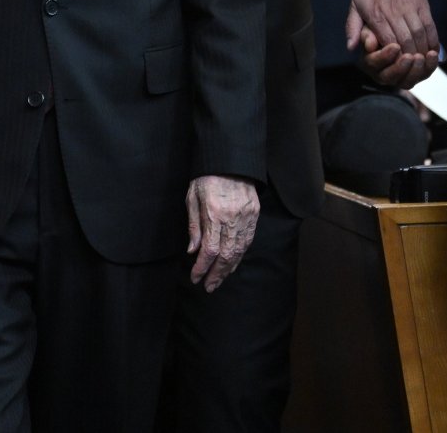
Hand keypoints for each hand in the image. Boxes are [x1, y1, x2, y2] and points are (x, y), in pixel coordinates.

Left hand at [185, 174, 259, 291]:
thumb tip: (192, 250)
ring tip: (220, 279)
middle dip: (217, 274)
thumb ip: (193, 225)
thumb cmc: (207, 177)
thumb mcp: (193, 197)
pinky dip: (240, 255)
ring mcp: (246, 217)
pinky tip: (234, 264)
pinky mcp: (254, 214)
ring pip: (239, 251)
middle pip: (226, 255)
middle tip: (209, 287)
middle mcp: (232, 218)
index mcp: (214, 213)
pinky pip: (248, 240)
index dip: (202, 267)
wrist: (230, 160)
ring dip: (229, 268)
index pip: (209, 249)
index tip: (195, 277)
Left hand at [346, 0, 437, 58]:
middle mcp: (394, 13)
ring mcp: (410, 8)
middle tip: (413, 68)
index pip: (388, 42)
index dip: (395, 58)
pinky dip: (433, 40)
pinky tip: (432, 50)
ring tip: (423, 62)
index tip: (398, 67)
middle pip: (406, 41)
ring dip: (423, 51)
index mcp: (376, 16)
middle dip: (411, 58)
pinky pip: (430, 25)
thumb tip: (351, 47)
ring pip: (420, 35)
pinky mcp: (422, 4)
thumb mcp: (355, 4)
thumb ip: (352, 27)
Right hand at [359, 28, 437, 88]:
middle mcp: (382, 74)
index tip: (395, 46)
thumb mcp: (370, 27)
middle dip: (400, 67)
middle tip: (410, 56)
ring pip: (407, 82)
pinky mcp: (414, 76)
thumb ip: (367, 34)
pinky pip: (422, 76)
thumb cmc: (379, 28)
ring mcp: (399, 78)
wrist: (395, 30)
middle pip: (390, 77)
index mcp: (369, 62)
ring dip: (416, 70)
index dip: (384, 56)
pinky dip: (429, 66)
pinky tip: (433, 54)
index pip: (374, 63)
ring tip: (423, 56)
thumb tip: (369, 44)